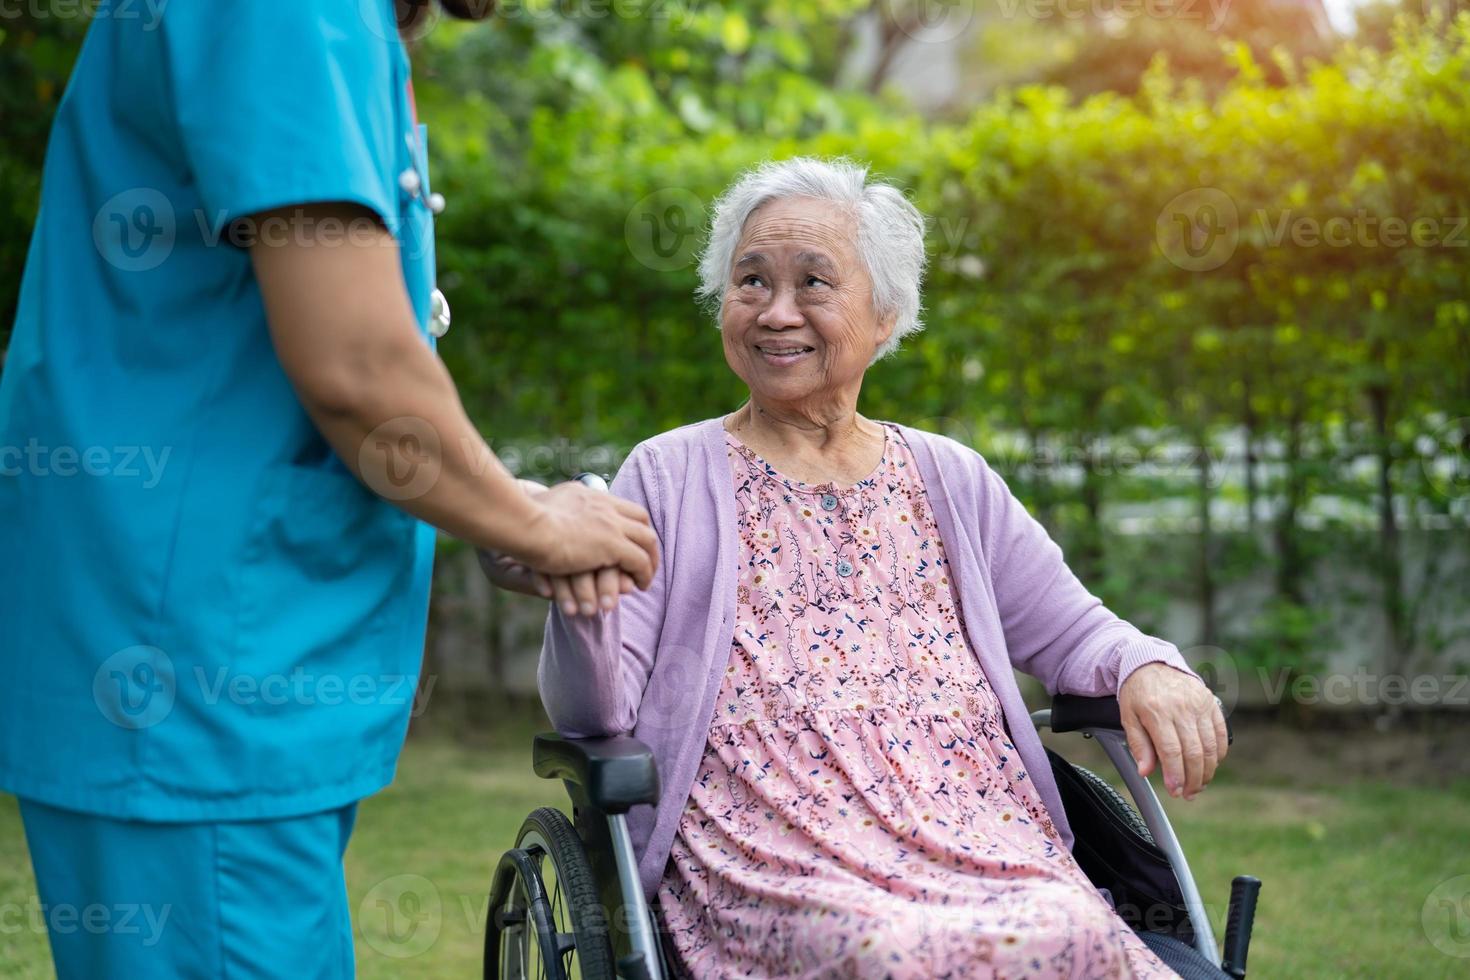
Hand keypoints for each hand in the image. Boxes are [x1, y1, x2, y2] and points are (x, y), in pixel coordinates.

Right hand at [512, 480, 659, 590]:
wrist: (524, 524)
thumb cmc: (520, 519)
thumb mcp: (539, 507)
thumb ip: (552, 510)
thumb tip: (545, 510)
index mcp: (587, 495)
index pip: (620, 505)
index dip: (630, 523)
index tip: (629, 539)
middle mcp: (604, 505)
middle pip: (640, 519)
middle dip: (646, 540)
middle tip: (646, 559)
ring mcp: (610, 524)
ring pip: (646, 540)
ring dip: (649, 560)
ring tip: (645, 578)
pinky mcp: (612, 545)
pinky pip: (640, 561)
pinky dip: (644, 574)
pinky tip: (640, 586)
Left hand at [1119, 663, 1227, 799]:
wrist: (1151, 663)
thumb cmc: (1138, 692)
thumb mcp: (1128, 717)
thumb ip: (1138, 745)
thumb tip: (1145, 771)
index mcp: (1157, 711)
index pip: (1171, 751)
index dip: (1175, 775)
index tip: (1175, 791)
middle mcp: (1181, 707)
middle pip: (1194, 752)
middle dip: (1193, 779)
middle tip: (1188, 794)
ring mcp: (1199, 704)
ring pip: (1210, 746)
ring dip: (1207, 771)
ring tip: (1199, 784)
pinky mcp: (1211, 703)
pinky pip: (1220, 733)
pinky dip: (1219, 753)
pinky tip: (1211, 765)